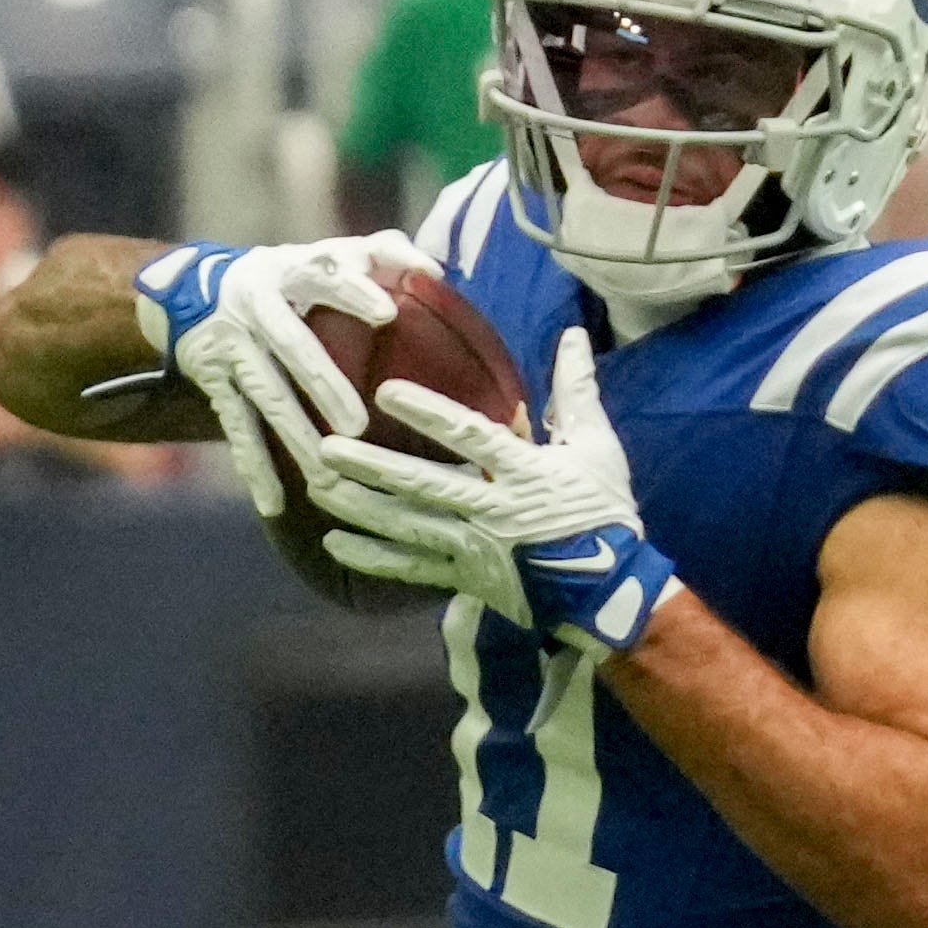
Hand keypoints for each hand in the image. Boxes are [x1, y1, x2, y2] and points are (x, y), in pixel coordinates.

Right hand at [130, 233, 433, 516]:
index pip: (325, 276)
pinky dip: (254, 467)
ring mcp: (233, 345)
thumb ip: (380, 253)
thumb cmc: (292, 276)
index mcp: (292, 270)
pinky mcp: (214, 381)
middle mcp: (257, 305)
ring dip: (293, 435)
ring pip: (265, 395)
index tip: (387, 314)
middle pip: (291, 344)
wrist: (194, 291)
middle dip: (321, 383)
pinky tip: (274, 505)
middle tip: (356, 425)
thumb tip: (436, 273)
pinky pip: (236, 428)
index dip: (353, 292)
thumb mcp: (325, 254)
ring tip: (326, 475)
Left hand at [314, 325, 683, 654]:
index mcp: (525, 472)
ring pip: (409, 528)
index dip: (428, 415)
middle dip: (373, 467)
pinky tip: (336, 543)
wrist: (610, 592)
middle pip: (424, 486)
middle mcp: (493, 512)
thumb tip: (572, 334)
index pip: (470, 438)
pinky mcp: (467, 578)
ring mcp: (476, 549)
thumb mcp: (597, 447)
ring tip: (317, 488)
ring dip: (362, 508)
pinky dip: (375, 558)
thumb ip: (577, 390)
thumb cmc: (604, 513)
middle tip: (327, 447)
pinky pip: (413, 570)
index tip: (386, 392)